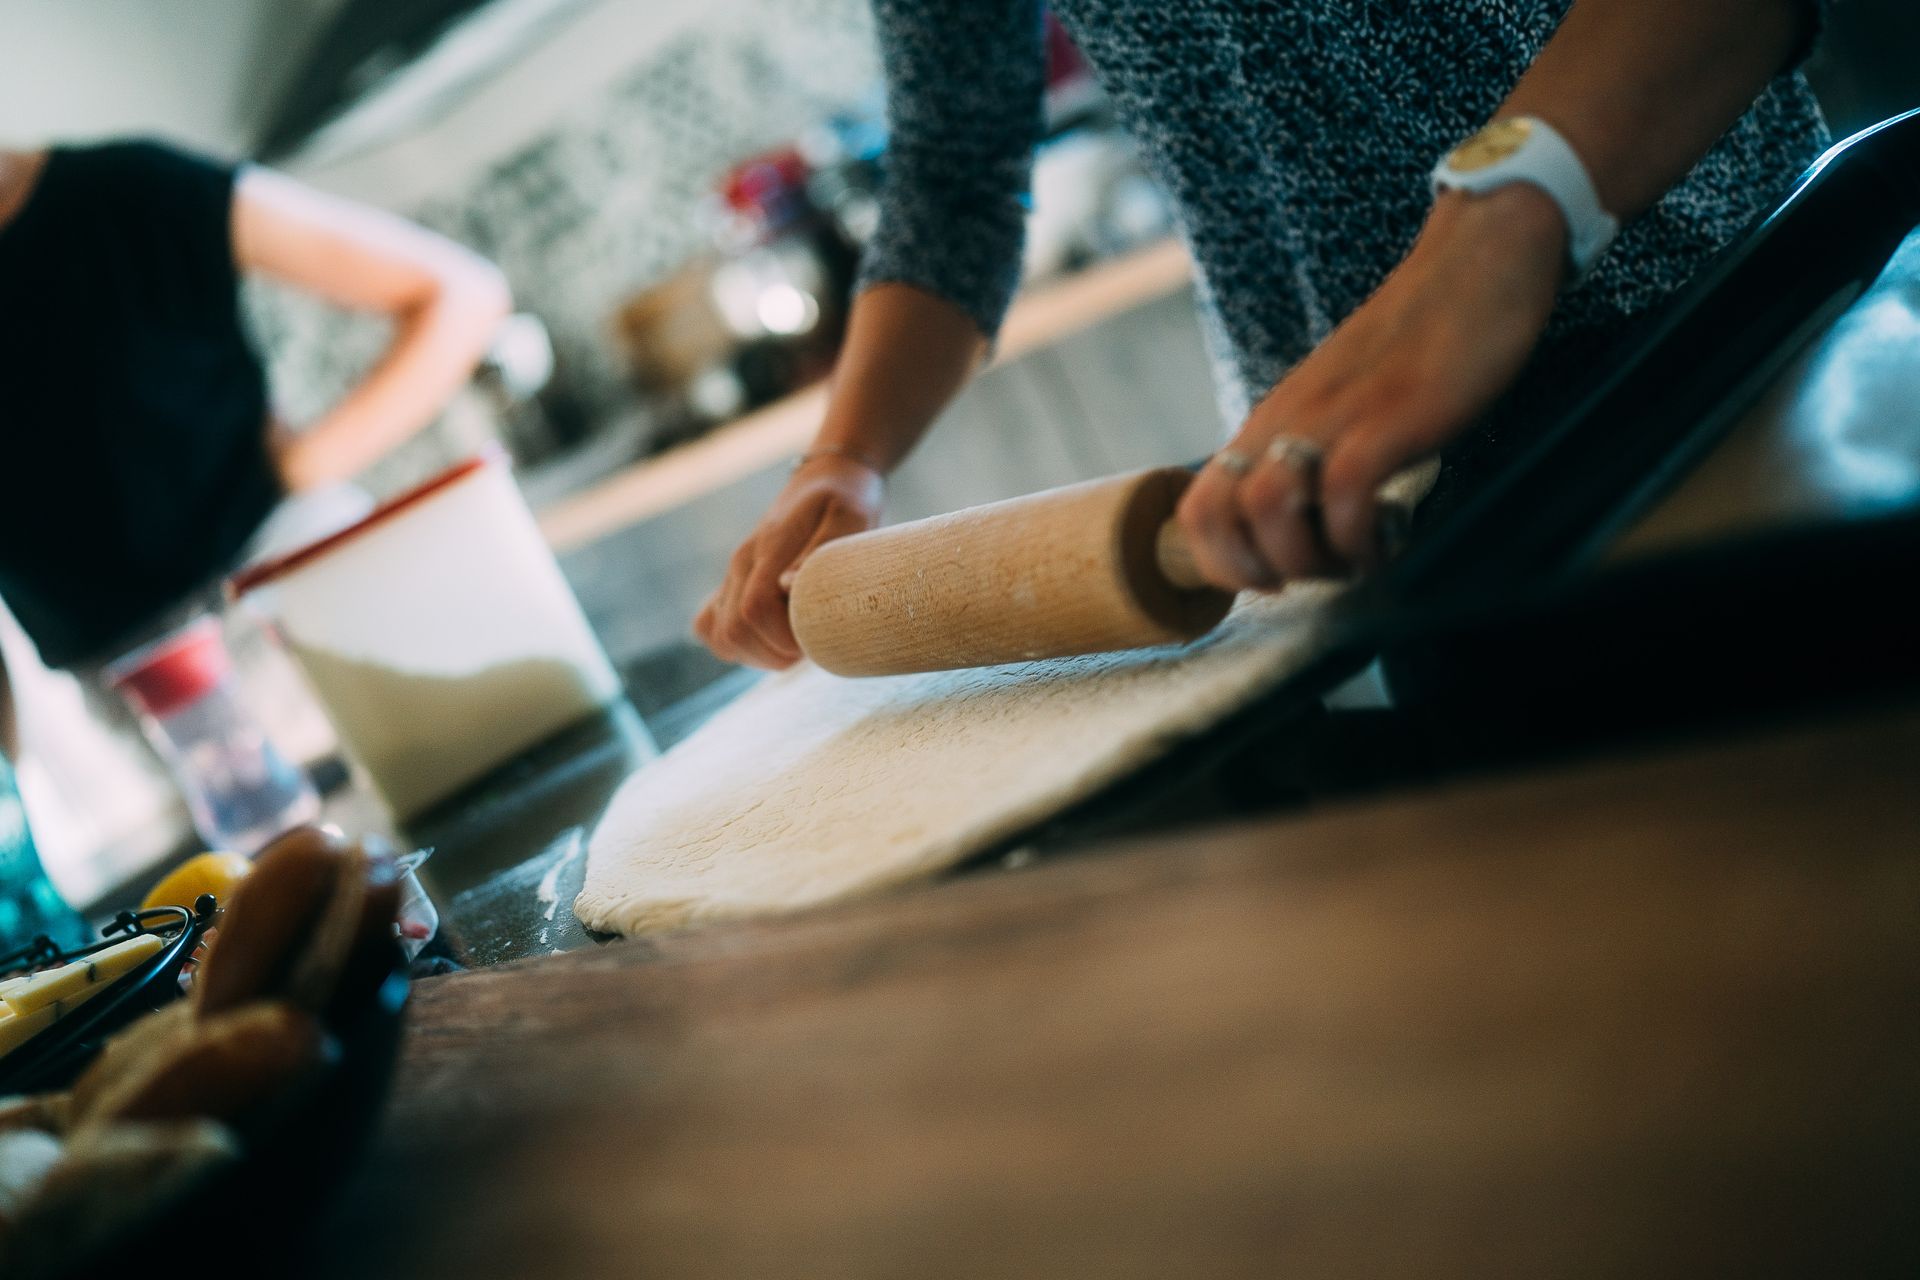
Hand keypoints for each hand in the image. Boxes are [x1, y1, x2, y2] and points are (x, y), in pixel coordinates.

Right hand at [695, 456, 884, 668]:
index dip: (783, 638)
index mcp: (768, 548)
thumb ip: (821, 549)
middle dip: (774, 654)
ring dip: (759, 655)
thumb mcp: (849, 515)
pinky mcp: (732, 585)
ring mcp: (733, 575)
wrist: (827, 477)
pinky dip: (736, 646)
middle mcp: (741, 564)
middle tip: (811, 646)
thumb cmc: (845, 498)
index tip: (817, 637)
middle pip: (734, 631)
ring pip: (721, 637)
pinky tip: (769, 640)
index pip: (754, 609)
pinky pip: (709, 627)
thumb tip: (789, 584)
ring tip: (795, 645)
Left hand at [1177, 184, 1568, 589]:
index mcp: (1271, 421)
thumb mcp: (1340, 405)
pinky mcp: (1389, 416)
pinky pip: (1346, 494)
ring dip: (1308, 561)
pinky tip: (1391, 540)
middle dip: (1256, 572)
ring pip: (1267, 508)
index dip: (1218, 562)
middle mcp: (1287, 421)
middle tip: (1314, 574)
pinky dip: (1361, 539)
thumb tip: (1307, 522)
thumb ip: (1312, 455)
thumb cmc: (1415, 343)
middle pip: (1216, 515)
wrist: (1476, 263)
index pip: (1196, 505)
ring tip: (1354, 561)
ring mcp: (1335, 417)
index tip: (1271, 580)